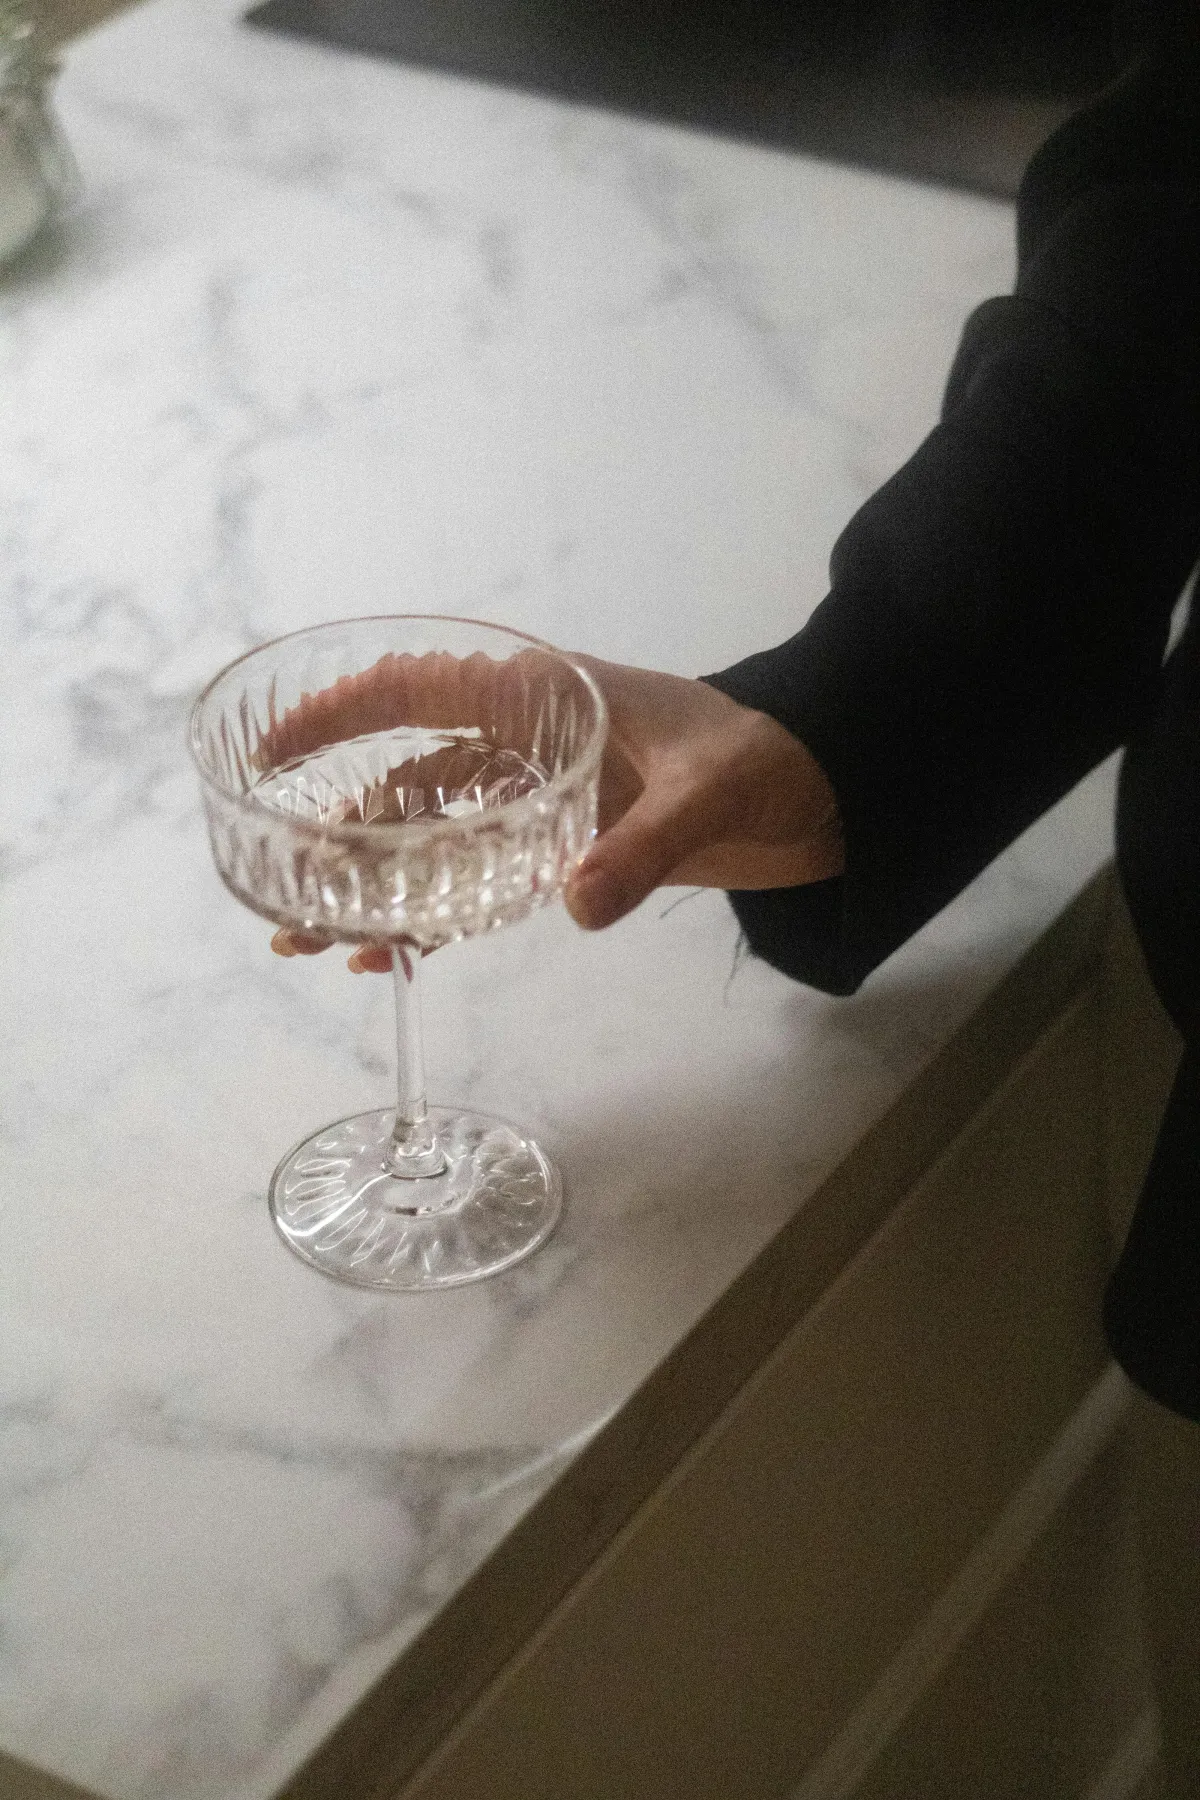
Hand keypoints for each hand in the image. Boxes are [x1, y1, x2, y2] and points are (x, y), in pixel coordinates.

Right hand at [267, 651, 844, 966]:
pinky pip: (476, 874)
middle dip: (339, 834)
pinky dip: (432, 911)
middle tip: (284, 892)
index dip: (335, 714)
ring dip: (374, 884)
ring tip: (315, 939)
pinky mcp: (558, 844)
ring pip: (429, 833)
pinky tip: (393, 956)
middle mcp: (522, 739)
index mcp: (543, 694)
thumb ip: (644, 848)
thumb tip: (574, 907)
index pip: (415, 687)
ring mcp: (536, 795)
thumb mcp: (708, 795)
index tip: (271, 753)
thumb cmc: (768, 760)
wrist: (823, 790)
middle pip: (404, 776)